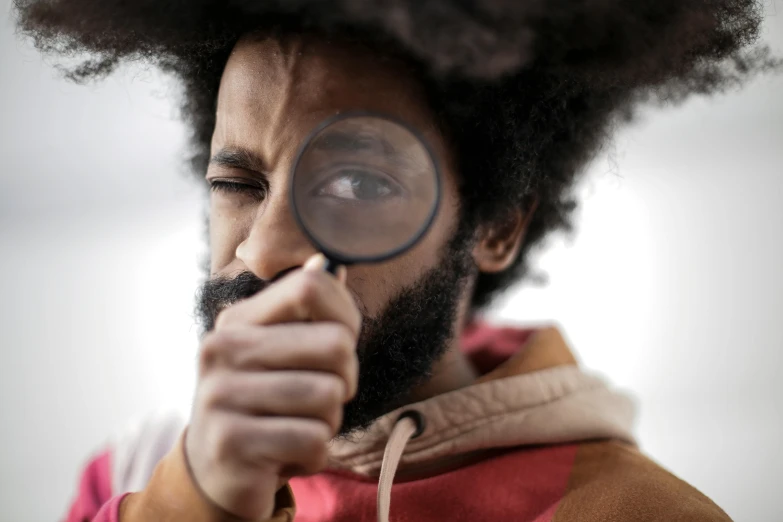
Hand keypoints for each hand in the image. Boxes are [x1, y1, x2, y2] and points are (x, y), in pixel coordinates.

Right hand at [185, 255, 360, 519]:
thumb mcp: (278, 354)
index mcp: (238, 322)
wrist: (216, 473)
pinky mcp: (230, 443)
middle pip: (336, 344)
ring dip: (328, 422)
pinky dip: (314, 455)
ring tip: (298, 427)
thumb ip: (302, 310)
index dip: (346, 314)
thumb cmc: (263, 404)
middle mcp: (223, 350)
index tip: (342, 342)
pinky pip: (315, 441)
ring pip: (329, 398)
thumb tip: (325, 263)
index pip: (310, 286)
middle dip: (344, 379)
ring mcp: (221, 395)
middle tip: (320, 398)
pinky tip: (287, 456)